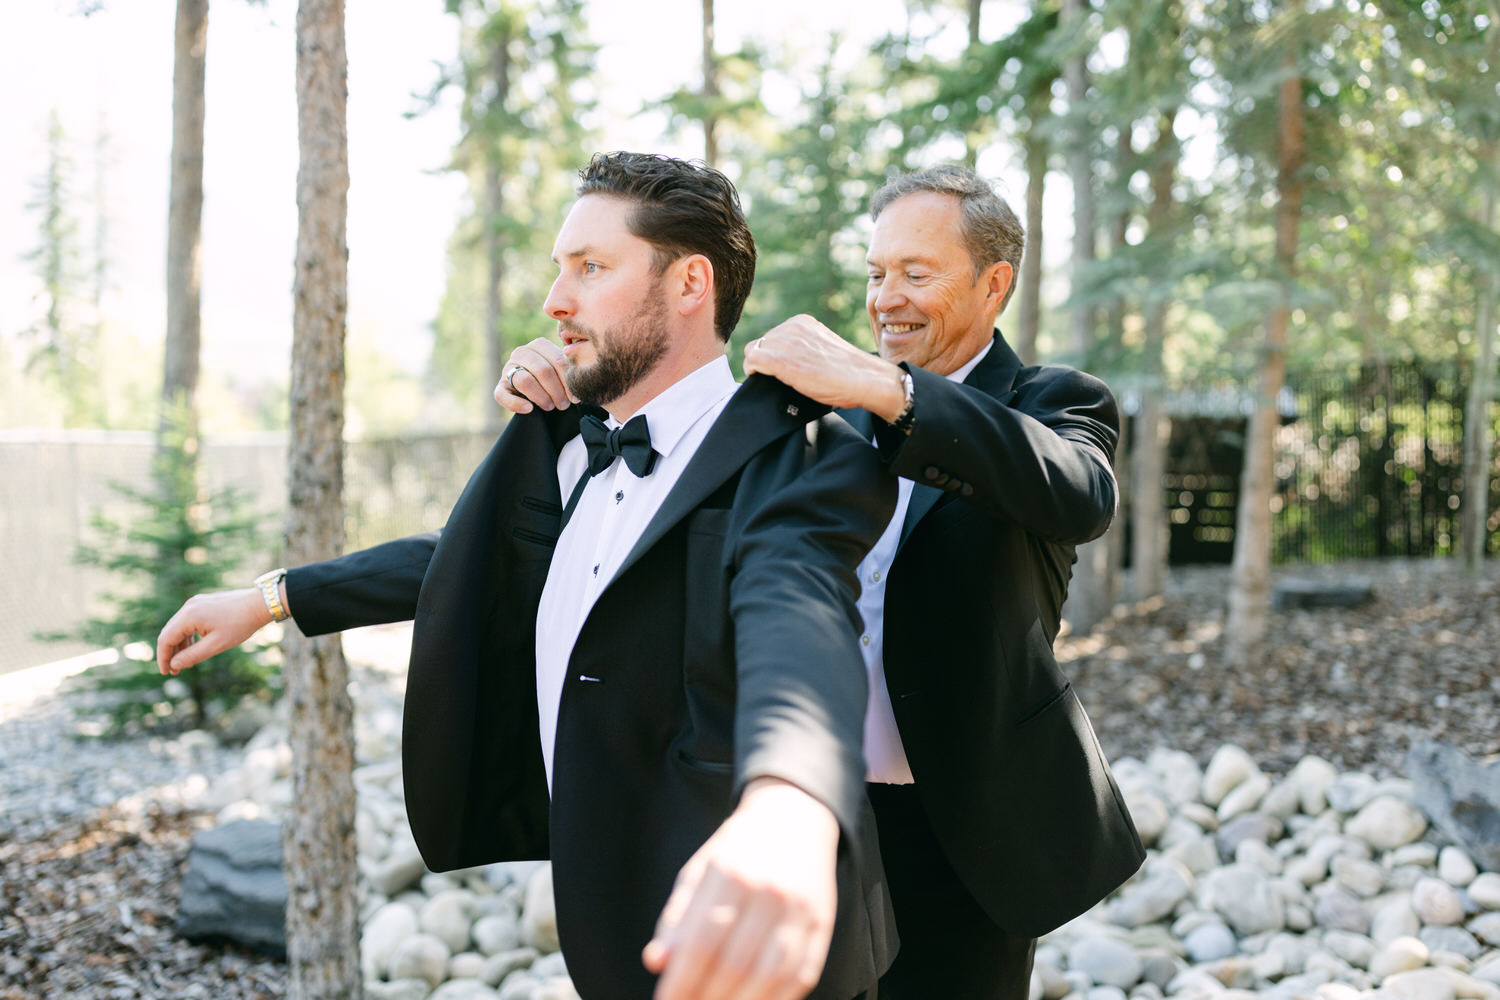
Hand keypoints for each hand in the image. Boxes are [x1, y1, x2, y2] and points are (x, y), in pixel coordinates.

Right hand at [156, 588, 270, 675]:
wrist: (259, 604)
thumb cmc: (240, 624)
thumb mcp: (216, 645)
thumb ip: (192, 656)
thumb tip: (174, 664)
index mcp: (189, 615)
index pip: (166, 639)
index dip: (163, 658)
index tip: (166, 673)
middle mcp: (188, 606)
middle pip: (169, 632)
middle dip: (170, 652)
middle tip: (175, 671)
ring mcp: (195, 603)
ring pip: (178, 627)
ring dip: (179, 645)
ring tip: (186, 662)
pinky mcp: (202, 603)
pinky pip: (188, 621)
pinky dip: (188, 635)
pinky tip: (194, 647)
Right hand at [494, 338, 576, 413]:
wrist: (539, 392)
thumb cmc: (556, 380)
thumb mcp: (563, 371)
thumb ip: (571, 370)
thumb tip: (582, 379)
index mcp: (540, 345)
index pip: (557, 360)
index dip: (568, 381)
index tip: (575, 398)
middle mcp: (522, 352)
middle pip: (542, 370)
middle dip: (556, 391)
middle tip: (564, 405)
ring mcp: (508, 368)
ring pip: (525, 381)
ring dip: (541, 397)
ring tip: (550, 406)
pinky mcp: (500, 386)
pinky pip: (503, 395)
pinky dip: (516, 404)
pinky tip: (529, 409)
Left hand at [643, 777, 839, 999]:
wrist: (795, 817)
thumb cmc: (738, 851)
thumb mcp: (698, 871)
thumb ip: (676, 918)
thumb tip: (655, 962)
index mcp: (730, 873)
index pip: (701, 942)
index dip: (681, 981)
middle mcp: (769, 891)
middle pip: (734, 963)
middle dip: (705, 998)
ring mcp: (800, 909)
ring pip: (770, 974)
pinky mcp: (823, 924)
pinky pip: (802, 974)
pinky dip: (778, 999)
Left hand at [742, 315, 905, 421]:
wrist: (865, 379)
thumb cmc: (850, 372)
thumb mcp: (823, 348)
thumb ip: (805, 347)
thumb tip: (790, 362)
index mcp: (803, 322)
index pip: (774, 334)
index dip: (773, 352)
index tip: (778, 367)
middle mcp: (792, 327)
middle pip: (762, 342)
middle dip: (765, 359)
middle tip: (773, 376)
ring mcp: (786, 342)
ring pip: (754, 350)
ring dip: (758, 366)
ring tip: (768, 379)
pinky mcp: (781, 360)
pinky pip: (752, 361)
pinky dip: (751, 371)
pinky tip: (759, 378)